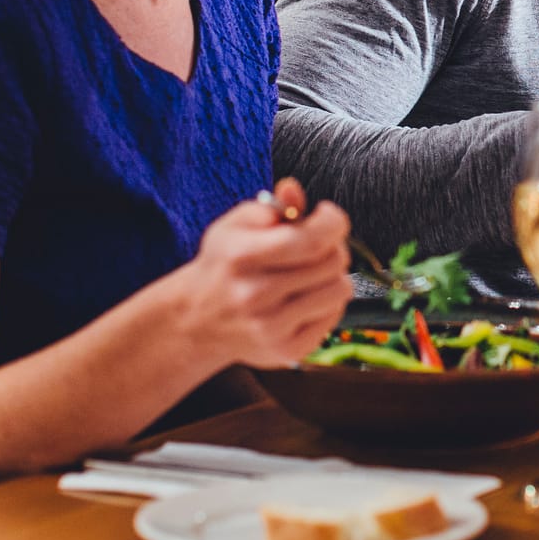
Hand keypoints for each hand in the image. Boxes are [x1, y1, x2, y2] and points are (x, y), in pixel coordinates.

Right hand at [176, 177, 352, 367]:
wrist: (198, 321)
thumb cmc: (225, 265)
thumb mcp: (235, 227)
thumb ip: (270, 207)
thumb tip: (292, 189)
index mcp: (240, 257)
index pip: (311, 240)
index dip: (333, 222)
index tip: (328, 215)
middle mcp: (254, 296)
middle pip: (331, 262)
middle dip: (333, 246)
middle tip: (317, 245)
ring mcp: (271, 328)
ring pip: (340, 289)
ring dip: (333, 275)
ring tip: (311, 272)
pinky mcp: (287, 350)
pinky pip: (335, 316)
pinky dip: (327, 302)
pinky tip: (304, 297)